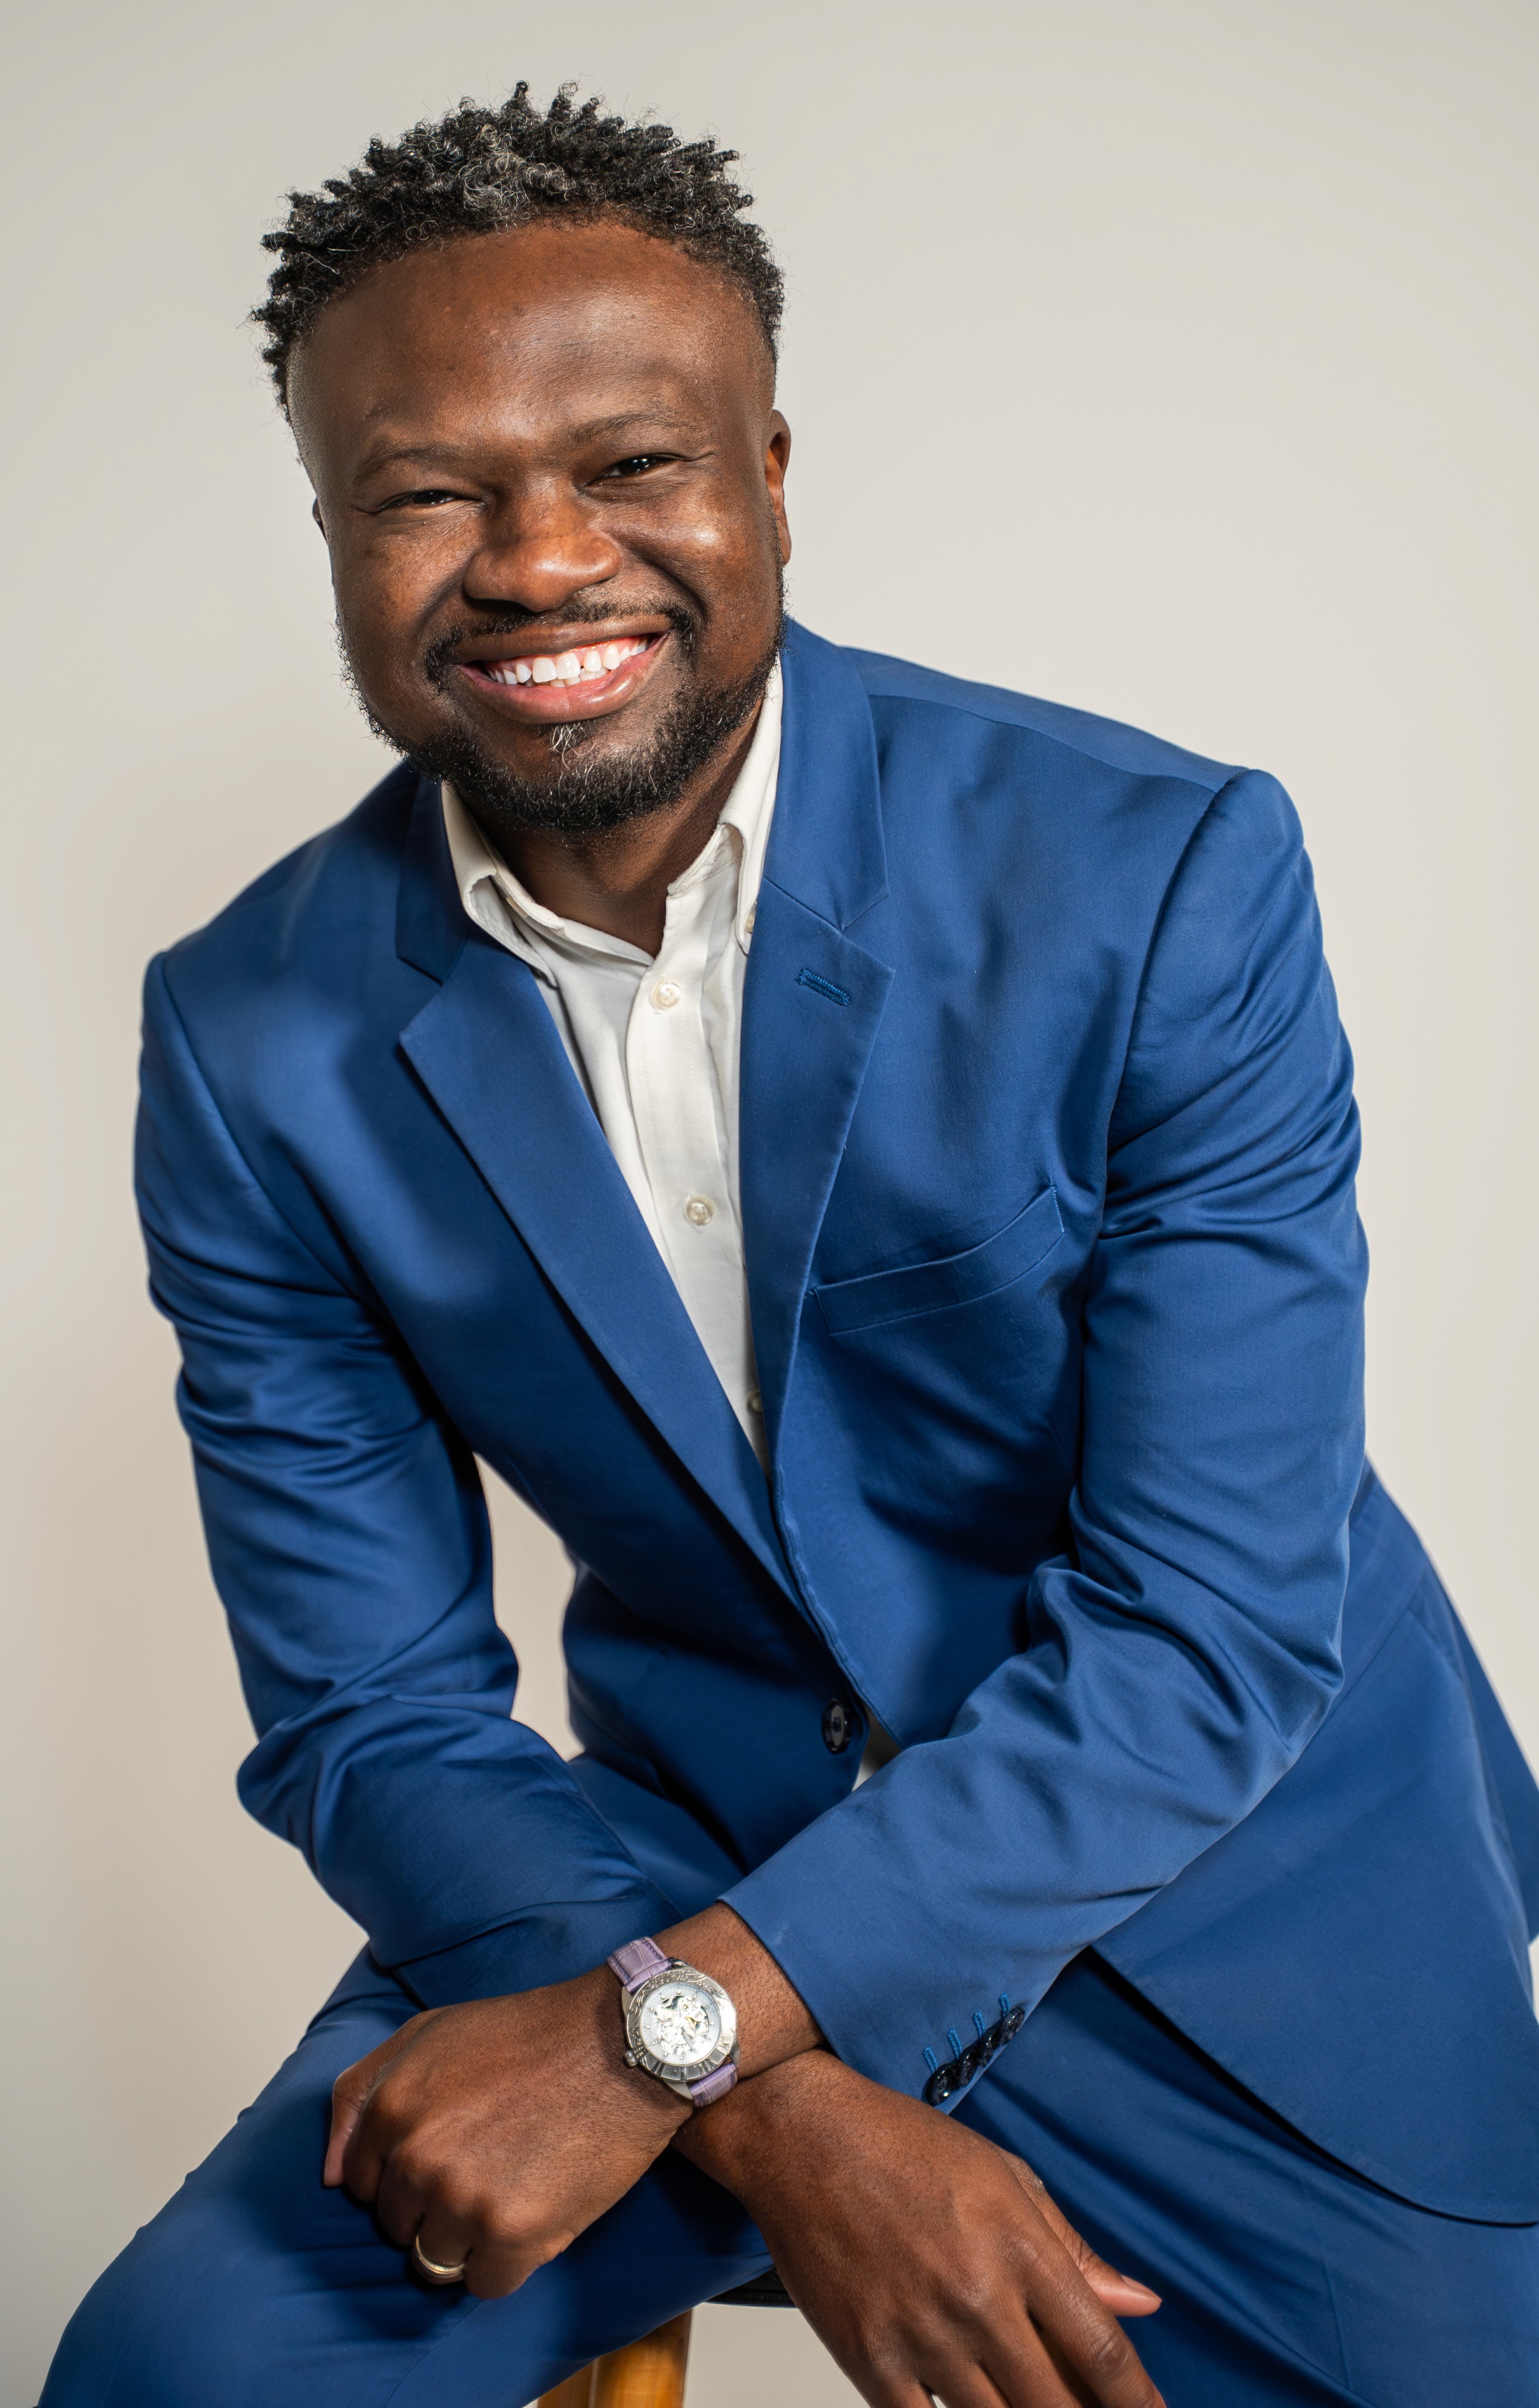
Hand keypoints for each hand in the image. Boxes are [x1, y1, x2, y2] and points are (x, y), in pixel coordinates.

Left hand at [323, 1906, 817, 2297]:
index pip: (364, 2187)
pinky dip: (511, 2259)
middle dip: (436, 2205)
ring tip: (514, 2184)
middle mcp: (416, 2157)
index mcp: (390, 2106)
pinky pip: (486, 2283)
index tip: (449, 2151)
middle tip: (491, 2163)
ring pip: (437, 2260)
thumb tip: (331, 2176)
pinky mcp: (512, 2234)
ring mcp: (462, 2199)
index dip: (408, 2174)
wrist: (623, 2041)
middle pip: (399, 2227)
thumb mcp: (430, 2032)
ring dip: (471, 2236)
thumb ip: (362, 2093)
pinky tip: (537, 2208)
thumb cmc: (530, 2034)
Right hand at [674, 2050, 1162, 2407]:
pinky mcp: (868, 2358)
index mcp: (1020, 2247)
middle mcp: (978, 2298)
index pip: (1101, 2352)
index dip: (1139, 2402)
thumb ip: (1073, 2247)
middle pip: (1055, 2405)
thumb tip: (1139, 2301)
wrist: (802, 2138)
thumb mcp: (1005, 2175)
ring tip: (1027, 2404)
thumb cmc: (903, 2145)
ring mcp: (921, 2334)